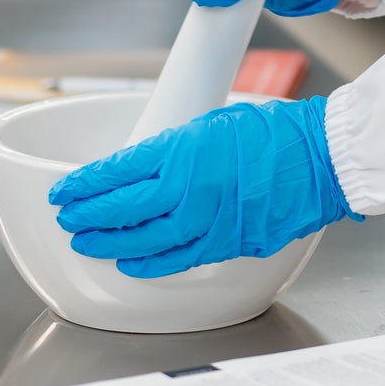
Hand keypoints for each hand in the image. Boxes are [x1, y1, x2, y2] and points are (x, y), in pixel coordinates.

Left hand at [49, 96, 356, 277]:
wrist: (320, 159)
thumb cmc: (274, 133)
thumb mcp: (211, 123)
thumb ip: (173, 146)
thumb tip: (145, 164)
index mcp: (179, 149)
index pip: (114, 172)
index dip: (83, 185)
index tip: (64, 190)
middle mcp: (186, 189)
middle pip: (119, 210)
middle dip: (86, 215)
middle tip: (67, 217)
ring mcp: (204, 221)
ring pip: (141, 240)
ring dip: (108, 242)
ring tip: (86, 242)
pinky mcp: (224, 243)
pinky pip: (175, 259)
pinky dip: (147, 262)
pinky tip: (130, 261)